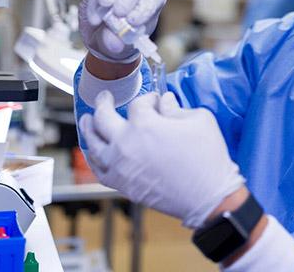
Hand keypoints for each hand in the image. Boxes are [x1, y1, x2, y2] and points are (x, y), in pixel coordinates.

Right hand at [78, 0, 165, 62]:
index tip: (133, 22)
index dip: (145, 8)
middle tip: (118, 14)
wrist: (105, 40)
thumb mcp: (123, 47)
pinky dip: (93, 5)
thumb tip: (113, 43)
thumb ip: (119, 44)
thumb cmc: (124, 40)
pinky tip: (94, 21)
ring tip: (101, 16)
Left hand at [79, 91, 244, 227]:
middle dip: (103, 103)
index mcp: (144, 124)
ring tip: (86, 120)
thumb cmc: (207, 157)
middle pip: (103, 117)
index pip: (139, 103)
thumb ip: (176, 108)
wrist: (207, 196)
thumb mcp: (199, 120)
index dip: (148, 98)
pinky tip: (93, 151)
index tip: (156, 100)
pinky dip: (92, 157)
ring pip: (93, 143)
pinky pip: (98, 169)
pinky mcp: (122, 184)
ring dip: (88, 128)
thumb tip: (165, 101)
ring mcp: (120, 165)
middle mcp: (125, 143)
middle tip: (104, 97)